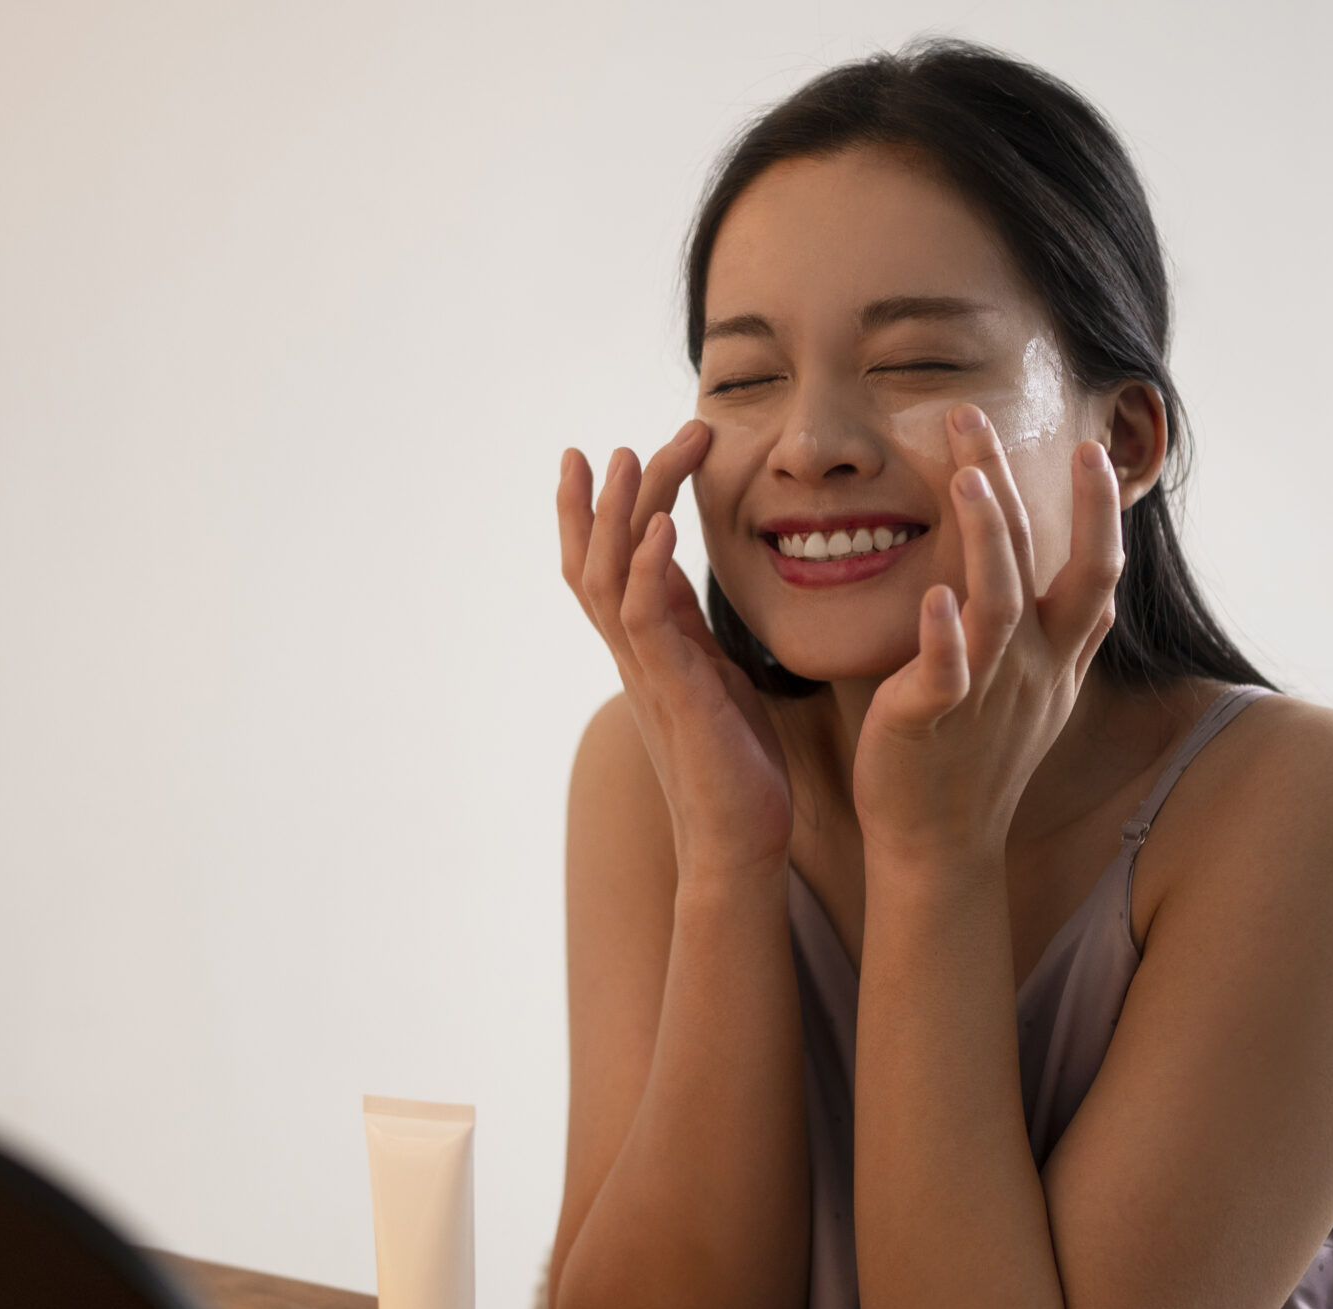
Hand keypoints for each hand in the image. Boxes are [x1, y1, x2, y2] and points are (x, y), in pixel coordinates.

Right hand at [560, 420, 791, 880]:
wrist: (740, 840)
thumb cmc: (736, 763)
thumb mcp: (715, 675)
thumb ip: (691, 626)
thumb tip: (679, 574)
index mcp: (647, 649)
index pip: (605, 568)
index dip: (593, 514)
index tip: (595, 454)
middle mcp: (635, 656)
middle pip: (593, 563)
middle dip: (598, 501)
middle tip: (610, 444)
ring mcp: (648, 673)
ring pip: (610, 580)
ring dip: (619, 516)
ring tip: (629, 457)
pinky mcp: (675, 693)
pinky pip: (648, 622)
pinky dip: (651, 570)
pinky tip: (663, 529)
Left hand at [852, 406, 1122, 875]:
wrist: (940, 842)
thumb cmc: (978, 757)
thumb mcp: (1039, 690)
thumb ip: (1058, 630)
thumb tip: (1091, 584)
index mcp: (1056, 656)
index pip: (1097, 572)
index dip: (1100, 512)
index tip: (1092, 448)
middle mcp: (1032, 667)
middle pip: (1039, 563)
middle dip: (1013, 485)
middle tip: (975, 416)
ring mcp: (987, 693)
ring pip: (997, 604)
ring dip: (985, 536)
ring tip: (964, 475)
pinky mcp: (933, 719)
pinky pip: (947, 672)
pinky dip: (944, 635)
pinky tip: (934, 597)